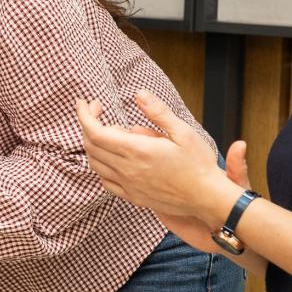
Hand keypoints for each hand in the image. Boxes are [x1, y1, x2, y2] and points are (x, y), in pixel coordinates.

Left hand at [75, 91, 241, 224]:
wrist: (207, 198)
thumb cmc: (198, 164)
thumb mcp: (183, 132)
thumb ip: (158, 112)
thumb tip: (139, 94)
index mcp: (138, 151)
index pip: (95, 132)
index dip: (85, 115)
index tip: (85, 102)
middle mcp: (128, 170)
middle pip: (91, 147)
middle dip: (88, 124)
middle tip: (98, 111)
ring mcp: (128, 186)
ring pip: (95, 164)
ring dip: (94, 145)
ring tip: (111, 131)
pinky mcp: (132, 197)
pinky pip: (105, 181)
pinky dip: (101, 165)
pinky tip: (113, 156)